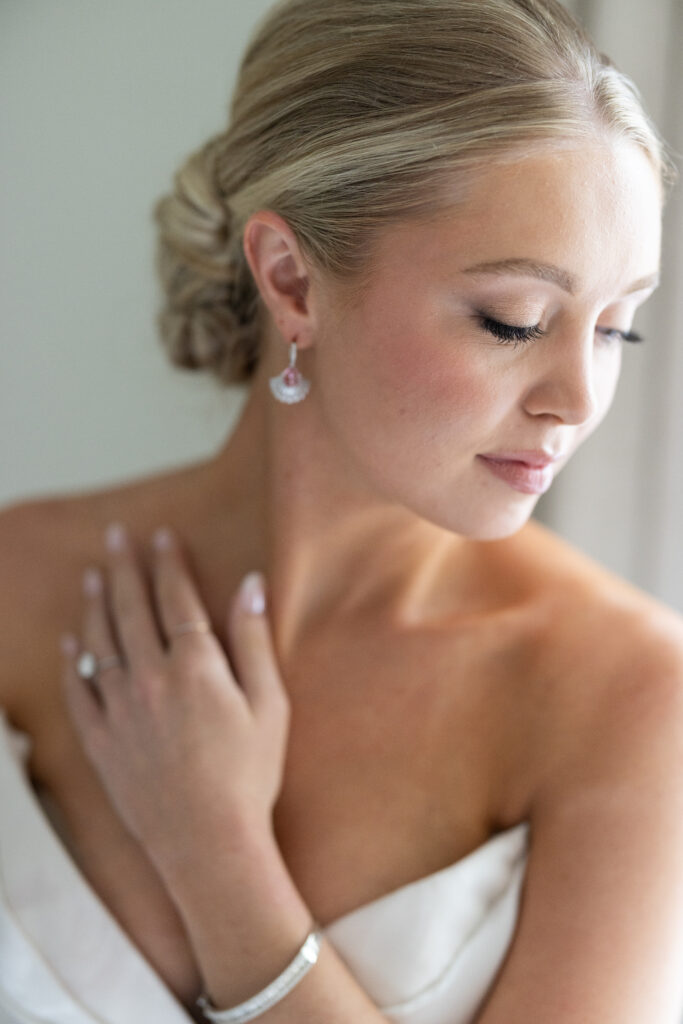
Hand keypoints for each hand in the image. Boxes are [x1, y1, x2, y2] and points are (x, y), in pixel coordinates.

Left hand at [60, 523, 290, 871]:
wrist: (208, 843)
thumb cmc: (250, 775)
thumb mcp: (270, 704)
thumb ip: (254, 640)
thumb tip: (251, 584)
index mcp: (195, 667)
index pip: (176, 598)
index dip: (169, 563)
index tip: (162, 535)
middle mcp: (150, 680)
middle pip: (131, 609)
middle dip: (124, 566)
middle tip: (115, 534)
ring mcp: (119, 711)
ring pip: (100, 642)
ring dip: (95, 603)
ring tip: (93, 574)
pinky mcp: (101, 741)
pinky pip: (78, 691)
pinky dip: (73, 660)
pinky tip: (71, 639)